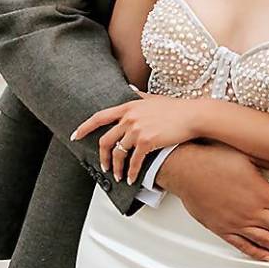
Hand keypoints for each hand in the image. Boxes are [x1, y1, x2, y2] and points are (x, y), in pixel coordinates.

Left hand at [71, 90, 207, 182]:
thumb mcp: (154, 98)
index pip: (100, 117)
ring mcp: (137, 130)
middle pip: (106, 140)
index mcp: (129, 107)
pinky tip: (131, 178)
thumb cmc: (176, 108)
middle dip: (103, 157)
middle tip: (105, 166)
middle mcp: (130, 118)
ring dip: (116, 168)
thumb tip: (129, 88)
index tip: (75, 136)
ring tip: (119, 176)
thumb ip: (138, 95)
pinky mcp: (147, 141)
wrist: (193, 116)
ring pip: (118, 153)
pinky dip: (130, 172)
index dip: (84, 127)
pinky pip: (133, 161)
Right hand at [155, 142, 268, 261]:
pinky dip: (257, 252)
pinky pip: (242, 245)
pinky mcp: (222, 229)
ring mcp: (236, 223)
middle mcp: (251, 211)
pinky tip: (267, 256)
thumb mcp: (251, 154)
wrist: (186, 169)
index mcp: (261, 192)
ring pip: (266, 239)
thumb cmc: (216, 158)